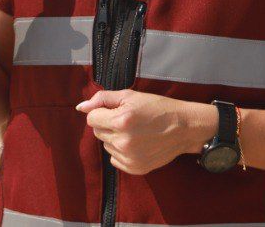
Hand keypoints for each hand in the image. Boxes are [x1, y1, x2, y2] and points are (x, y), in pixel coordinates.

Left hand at [77, 89, 214, 175]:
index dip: (102, 112)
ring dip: (115, 138)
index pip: (92, 118)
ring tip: (135, 131)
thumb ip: (103, 99)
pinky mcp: (135, 169)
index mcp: (121, 121)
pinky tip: (137, 143)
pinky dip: (121, 151)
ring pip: (106, 145)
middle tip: (128, 120)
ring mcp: (129, 158)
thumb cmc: (157, 107)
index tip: (116, 110)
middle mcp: (123, 142)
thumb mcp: (131, 96)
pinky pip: (114, 159)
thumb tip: (80, 107)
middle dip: (108, 124)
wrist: (183, 127)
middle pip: (98, 132)